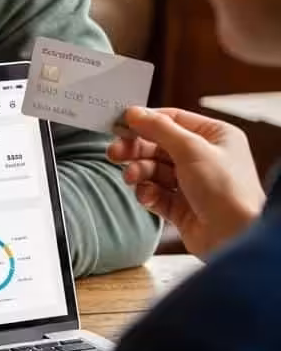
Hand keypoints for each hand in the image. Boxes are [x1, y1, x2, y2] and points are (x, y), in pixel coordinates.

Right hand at [108, 106, 263, 258]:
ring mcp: (193, 184)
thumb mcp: (191, 149)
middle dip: (136, 150)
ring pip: (154, 170)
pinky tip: (146, 196)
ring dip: (139, 172)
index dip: (145, 121)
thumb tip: (134, 113)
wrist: (235, 238)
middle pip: (158, 145)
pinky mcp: (182, 207)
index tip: (120, 124)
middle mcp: (205, 158)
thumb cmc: (227, 191)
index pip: (173, 120)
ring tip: (131, 177)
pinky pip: (156, 193)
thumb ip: (159, 128)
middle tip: (115, 153)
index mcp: (215, 137)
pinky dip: (147, 193)